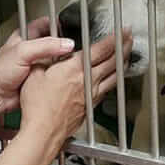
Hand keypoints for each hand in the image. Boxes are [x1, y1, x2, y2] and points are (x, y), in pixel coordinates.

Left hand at [0, 17, 75, 112]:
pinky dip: (60, 74)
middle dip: (63, 44)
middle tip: (72, 48)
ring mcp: (36, 62)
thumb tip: (66, 44)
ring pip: (56, 58)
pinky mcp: (40, 77)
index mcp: (25, 35)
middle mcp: (31, 48)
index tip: (70, 30)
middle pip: (54, 41)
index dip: (58, 24)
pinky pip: (55, 73)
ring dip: (63, 60)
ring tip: (69, 61)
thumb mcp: (23, 52)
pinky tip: (62, 74)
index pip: (46, 23)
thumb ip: (46, 46)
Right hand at [18, 30, 132, 151]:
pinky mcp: (90, 107)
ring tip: (126, 57)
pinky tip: (111, 80)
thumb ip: (44, 59)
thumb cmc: (37, 107)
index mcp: (75, 69)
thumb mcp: (34, 74)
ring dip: (122, 64)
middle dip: (124, 48)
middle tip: (130, 40)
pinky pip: (107, 89)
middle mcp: (87, 81)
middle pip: (113, 62)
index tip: (123, 32)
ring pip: (113, 76)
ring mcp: (91, 95)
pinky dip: (113, 80)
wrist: (43, 132)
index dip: (115, 39)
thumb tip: (47, 51)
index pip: (101, 49)